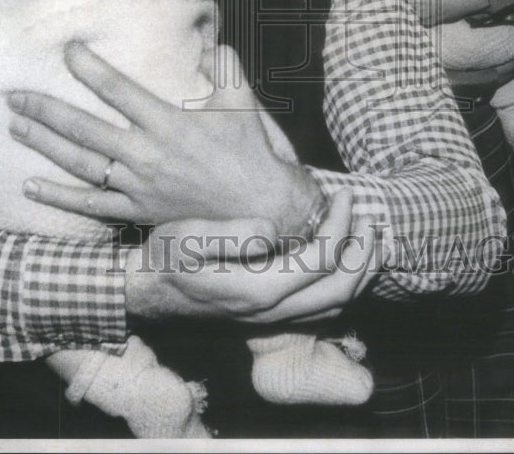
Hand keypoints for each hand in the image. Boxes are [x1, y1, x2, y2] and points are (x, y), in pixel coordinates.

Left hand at [8, 43, 319, 235]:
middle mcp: (146, 155)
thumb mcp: (241, 101)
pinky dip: (59, 197)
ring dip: (45, 145)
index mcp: (169, 123)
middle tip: (15, 97)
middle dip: (46, 110)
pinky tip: (30, 185)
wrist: (258, 208)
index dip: (90, 68)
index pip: (118, 90)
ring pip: (80, 165)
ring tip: (17, 128)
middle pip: (84, 129)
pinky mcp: (137, 212)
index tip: (68, 50)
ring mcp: (138, 187)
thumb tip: (210, 38)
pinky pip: (91, 205)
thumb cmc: (248, 150)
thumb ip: (224, 64)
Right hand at [125, 190, 377, 323]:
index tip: (343, 195)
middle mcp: (270, 310)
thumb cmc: (163, 257)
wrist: (145, 291)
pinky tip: (341, 260)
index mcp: (256, 289)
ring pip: (334, 306)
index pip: (319, 260)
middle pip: (339, 290)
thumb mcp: (185, 238)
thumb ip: (230, 234)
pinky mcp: (267, 315)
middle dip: (362, 253)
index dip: (340, 226)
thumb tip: (273, 229)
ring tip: (368, 238)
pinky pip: (320, 310)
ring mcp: (270, 318)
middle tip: (368, 217)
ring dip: (359, 272)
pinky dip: (342, 286)